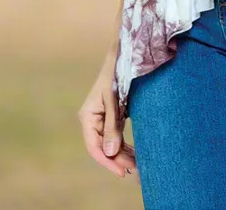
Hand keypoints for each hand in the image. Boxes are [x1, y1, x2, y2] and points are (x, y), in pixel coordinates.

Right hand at [78, 51, 137, 180]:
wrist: (123, 53)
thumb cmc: (117, 73)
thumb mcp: (114, 99)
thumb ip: (112, 125)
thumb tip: (109, 152)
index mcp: (87, 116)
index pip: (94, 147)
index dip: (107, 161)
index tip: (122, 172)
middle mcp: (92, 119)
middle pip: (103, 147)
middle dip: (118, 160)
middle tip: (135, 170)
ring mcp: (101, 118)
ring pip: (110, 143)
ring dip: (122, 154)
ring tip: (137, 165)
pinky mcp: (111, 115)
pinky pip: (115, 136)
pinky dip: (124, 145)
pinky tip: (134, 153)